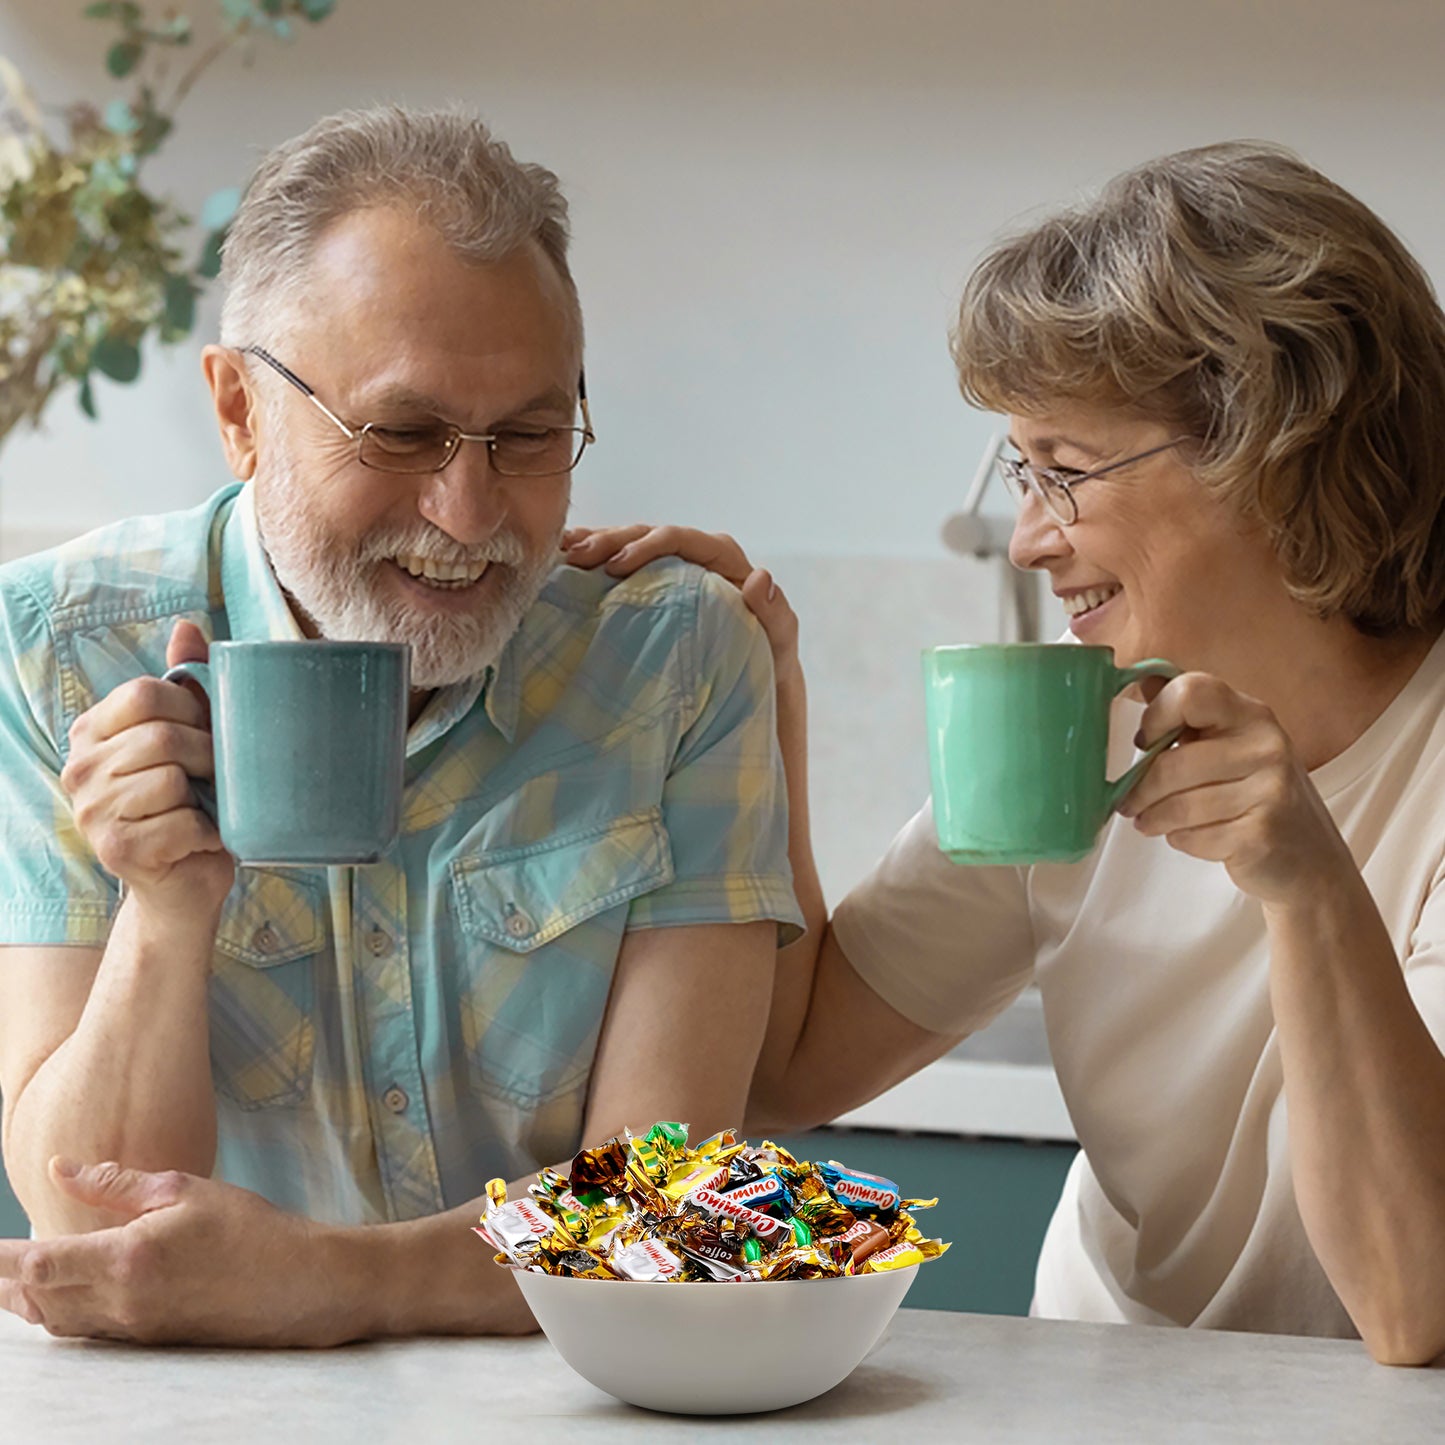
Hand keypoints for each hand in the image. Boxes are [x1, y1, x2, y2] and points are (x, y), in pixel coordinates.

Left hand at [0, 1159, 355, 1345]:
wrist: (299, 1283)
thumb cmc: (250, 1228)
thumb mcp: (185, 1190)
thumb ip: (117, 1184)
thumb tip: (62, 1169)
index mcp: (128, 1257)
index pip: (40, 1263)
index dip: (0, 1261)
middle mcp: (123, 1301)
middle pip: (39, 1301)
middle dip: (6, 1286)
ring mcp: (136, 1327)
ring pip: (60, 1322)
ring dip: (31, 1303)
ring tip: (13, 1285)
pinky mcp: (150, 1340)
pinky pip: (89, 1332)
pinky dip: (64, 1315)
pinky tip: (64, 1299)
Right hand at [60, 620, 233, 924]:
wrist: (185, 882)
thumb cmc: (192, 802)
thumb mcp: (190, 736)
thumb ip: (186, 683)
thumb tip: (187, 627)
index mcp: (93, 732)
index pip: (144, 692)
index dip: (193, 708)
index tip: (207, 731)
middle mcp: (80, 769)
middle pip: (163, 736)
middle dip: (208, 755)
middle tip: (218, 776)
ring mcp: (92, 812)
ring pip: (171, 779)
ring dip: (209, 796)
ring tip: (206, 807)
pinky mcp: (115, 851)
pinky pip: (181, 824)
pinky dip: (207, 831)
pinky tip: (200, 838)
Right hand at [562, 524, 799, 677]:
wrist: (753, 676)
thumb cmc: (768, 659)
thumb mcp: (779, 641)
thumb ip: (776, 612)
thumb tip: (759, 577)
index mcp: (722, 557)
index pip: (679, 538)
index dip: (647, 545)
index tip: (617, 565)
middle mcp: (694, 554)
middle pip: (646, 533)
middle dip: (610, 540)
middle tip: (577, 555)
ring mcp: (670, 569)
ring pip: (627, 544)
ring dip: (593, 544)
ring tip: (561, 552)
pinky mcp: (651, 585)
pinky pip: (618, 566)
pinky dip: (592, 563)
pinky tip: (562, 564)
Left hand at [1120, 672, 1354, 905]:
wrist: (1312, 858)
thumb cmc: (1256, 796)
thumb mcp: (1231, 745)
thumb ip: (1189, 716)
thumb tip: (1138, 680)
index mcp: (1251, 715)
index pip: (1192, 691)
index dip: (1156, 715)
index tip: (1144, 742)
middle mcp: (1266, 745)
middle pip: (1172, 763)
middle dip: (1140, 789)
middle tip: (1128, 803)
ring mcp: (1269, 791)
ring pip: (1179, 806)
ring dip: (1154, 819)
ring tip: (1150, 822)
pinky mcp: (1262, 835)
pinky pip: (1194, 837)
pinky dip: (1181, 840)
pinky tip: (1190, 837)